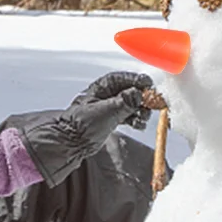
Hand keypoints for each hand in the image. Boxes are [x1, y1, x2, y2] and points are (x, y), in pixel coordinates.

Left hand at [21, 70, 152, 186]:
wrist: (71, 143)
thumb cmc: (81, 125)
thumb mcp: (105, 111)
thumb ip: (124, 101)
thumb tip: (138, 93)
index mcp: (102, 86)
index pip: (125, 78)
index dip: (139, 82)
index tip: (150, 87)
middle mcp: (107, 94)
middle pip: (132, 90)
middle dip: (143, 98)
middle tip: (150, 106)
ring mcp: (110, 106)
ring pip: (133, 103)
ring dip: (141, 110)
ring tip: (142, 118)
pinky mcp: (113, 118)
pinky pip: (130, 115)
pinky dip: (136, 119)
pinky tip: (138, 125)